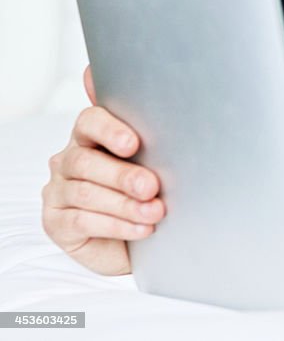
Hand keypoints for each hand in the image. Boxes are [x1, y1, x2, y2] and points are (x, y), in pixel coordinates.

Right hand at [41, 66, 164, 274]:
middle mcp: (68, 160)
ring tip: (154, 212)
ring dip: (124, 204)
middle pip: (85, 160)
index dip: (109, 129)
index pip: (89, 121)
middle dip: (122, 175)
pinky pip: (81, 220)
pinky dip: (116, 224)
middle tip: (151, 186)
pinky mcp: (55, 222)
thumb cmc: (146, 192)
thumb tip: (168, 101)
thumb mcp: (155, 162)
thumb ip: (154, 137)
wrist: (137, 241)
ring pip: (85, 192)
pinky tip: (143, 228)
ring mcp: (57, 191)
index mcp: (91, 137)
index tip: (133, 144)